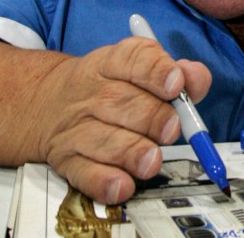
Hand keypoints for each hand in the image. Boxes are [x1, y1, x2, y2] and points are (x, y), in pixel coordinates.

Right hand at [36, 37, 210, 203]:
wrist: (47, 101)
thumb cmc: (107, 85)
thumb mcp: (136, 67)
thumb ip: (175, 72)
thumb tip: (197, 78)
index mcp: (110, 62)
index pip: (132, 59)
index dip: (157, 71)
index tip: (176, 84)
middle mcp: (91, 92)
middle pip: (120, 101)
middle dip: (152, 117)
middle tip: (172, 129)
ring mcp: (76, 127)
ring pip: (104, 139)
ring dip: (132, 151)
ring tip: (153, 160)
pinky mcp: (66, 160)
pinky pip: (84, 173)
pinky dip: (104, 182)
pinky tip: (123, 184)